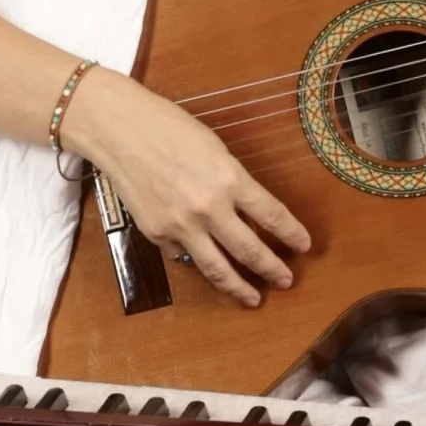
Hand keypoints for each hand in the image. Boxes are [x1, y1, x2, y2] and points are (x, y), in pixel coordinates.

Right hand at [57, 69, 310, 308]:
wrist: (119, 131)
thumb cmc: (168, 127)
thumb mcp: (214, 148)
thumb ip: (233, 182)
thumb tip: (247, 212)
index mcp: (229, 179)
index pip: (272, 216)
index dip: (292, 234)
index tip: (305, 245)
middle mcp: (209, 208)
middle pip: (250, 251)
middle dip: (273, 269)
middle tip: (286, 280)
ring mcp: (180, 226)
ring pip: (217, 269)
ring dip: (240, 288)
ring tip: (253, 298)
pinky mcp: (157, 235)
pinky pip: (182, 255)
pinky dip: (195, 259)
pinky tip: (204, 260)